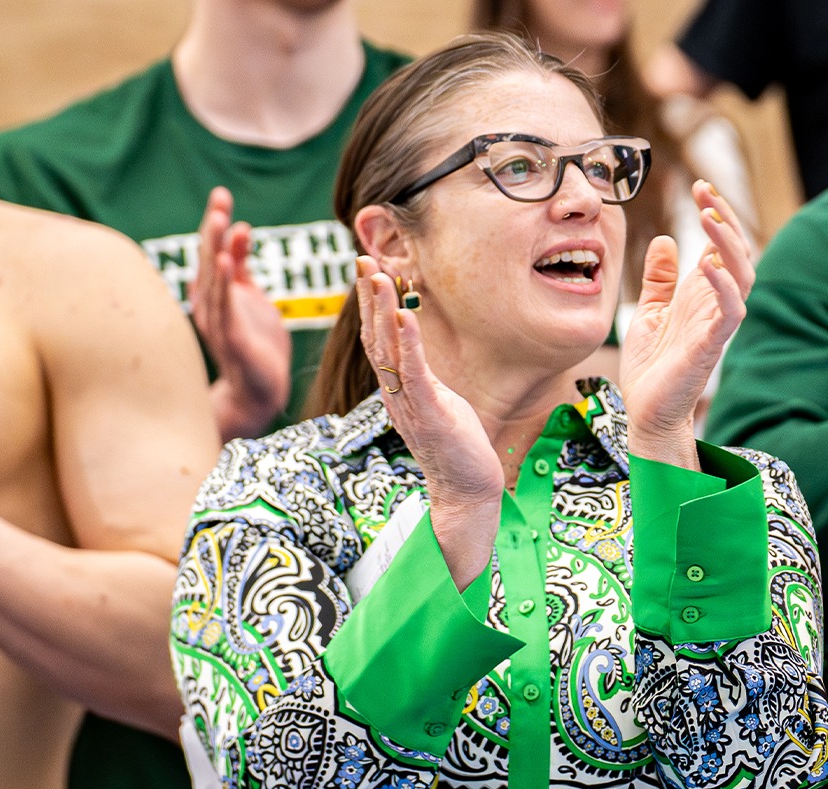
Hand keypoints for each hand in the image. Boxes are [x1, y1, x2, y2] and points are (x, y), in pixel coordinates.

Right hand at [193, 187, 292, 439]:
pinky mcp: (230, 338)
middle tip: (220, 197)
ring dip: (217, 247)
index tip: (222, 194)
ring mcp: (217, 322)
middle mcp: (209, 305)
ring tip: (221, 219)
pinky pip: (224, 306)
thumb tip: (238, 230)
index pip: (212, 250)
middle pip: (208, 258)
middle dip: (213, 226)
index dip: (216, 223)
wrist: (260, 392)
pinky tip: (225, 260)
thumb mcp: (252, 296)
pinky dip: (223, 282)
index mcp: (214, 293)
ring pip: (213, 278)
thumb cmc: (255, 345)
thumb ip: (241, 267)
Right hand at [355, 258, 499, 587]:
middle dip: (367, 297)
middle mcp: (394, 394)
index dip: (370, 304)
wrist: (466, 490)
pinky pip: (414, 372)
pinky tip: (406, 316)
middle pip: (374, 337)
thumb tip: (415, 349)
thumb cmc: (456, 446)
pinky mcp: (429, 413)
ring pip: (388, 350)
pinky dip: (409, 343)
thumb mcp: (437, 400)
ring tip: (378, 276)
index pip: (377, 339)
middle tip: (362, 259)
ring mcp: (408, 404)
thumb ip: (422, 376)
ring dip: (382, 310)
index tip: (367, 269)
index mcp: (396, 389)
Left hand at [619, 181, 752, 468]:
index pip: (720, 245)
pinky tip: (707, 264)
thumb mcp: (649, 310)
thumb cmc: (652, 366)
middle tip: (704, 190)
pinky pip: (730, 312)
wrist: (646, 412)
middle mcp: (715, 304)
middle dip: (724, 218)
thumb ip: (659, 279)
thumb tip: (664, 240)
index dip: (715, 213)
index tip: (699, 186)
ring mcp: (717, 325)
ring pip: (742, 276)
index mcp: (702, 294)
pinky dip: (724, 286)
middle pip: (736, 252)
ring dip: (727, 244)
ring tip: (708, 216)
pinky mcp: (712, 346)